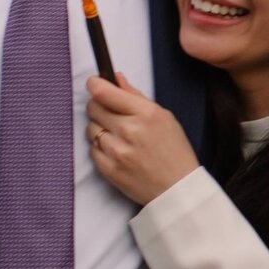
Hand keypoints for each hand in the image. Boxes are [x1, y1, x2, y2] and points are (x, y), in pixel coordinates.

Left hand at [87, 73, 200, 206]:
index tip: (94, 83)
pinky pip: (92, 149)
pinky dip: (101, 148)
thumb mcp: (163, 117)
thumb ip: (136, 96)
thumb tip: (116, 78)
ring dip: (100, 128)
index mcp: (145, 114)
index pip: (105, 92)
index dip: (95, 84)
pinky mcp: (109, 169)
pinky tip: (117, 151)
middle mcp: (129, 131)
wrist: (177, 189)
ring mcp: (117, 151)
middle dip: (99, 106)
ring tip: (118, 136)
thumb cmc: (174, 152)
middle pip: (93, 108)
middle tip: (110, 112)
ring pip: (90, 128)